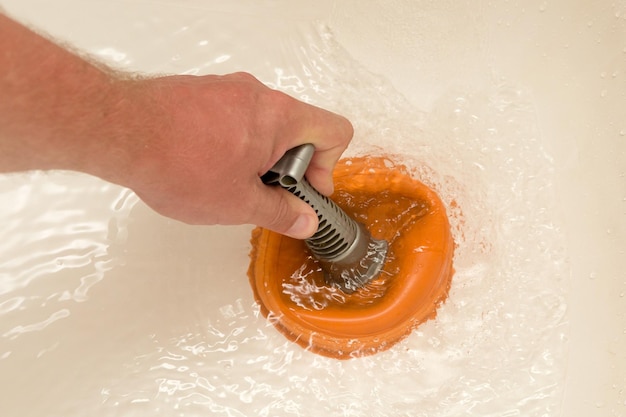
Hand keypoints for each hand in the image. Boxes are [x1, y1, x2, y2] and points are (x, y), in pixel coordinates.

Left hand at [121, 72, 352, 237]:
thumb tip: (304, 220)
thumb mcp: (239, 203)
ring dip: (259, 157)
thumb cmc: (177, 161)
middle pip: (298, 130)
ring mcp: (228, 90)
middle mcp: (257, 95)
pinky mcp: (203, 93)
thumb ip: (280, 213)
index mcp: (279, 117)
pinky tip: (205, 167)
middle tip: (263, 193)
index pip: (334, 130)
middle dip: (288, 167)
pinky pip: (234, 118)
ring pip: (264, 126)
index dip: (328, 167)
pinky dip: (233, 144)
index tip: (305, 191)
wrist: (120, 131)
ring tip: (228, 183)